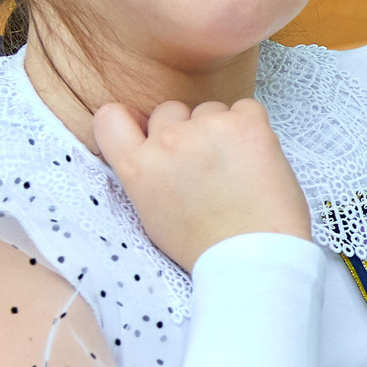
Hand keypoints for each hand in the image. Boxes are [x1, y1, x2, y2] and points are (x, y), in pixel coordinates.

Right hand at [93, 98, 310, 270]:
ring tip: (237, 170)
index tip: (149, 131)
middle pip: (170, 110)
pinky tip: (257, 159)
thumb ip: (146, 175)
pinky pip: (247, 108)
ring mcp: (207, 129)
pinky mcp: (246, 125)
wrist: (253, 259)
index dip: (133, 121)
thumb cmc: (206, 246)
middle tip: (208, 164)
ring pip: (211, 109)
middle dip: (187, 129)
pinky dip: (253, 128)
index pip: (110, 118)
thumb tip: (151, 148)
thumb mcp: (153, 215)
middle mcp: (166, 142)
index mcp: (137, 168)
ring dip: (223, 129)